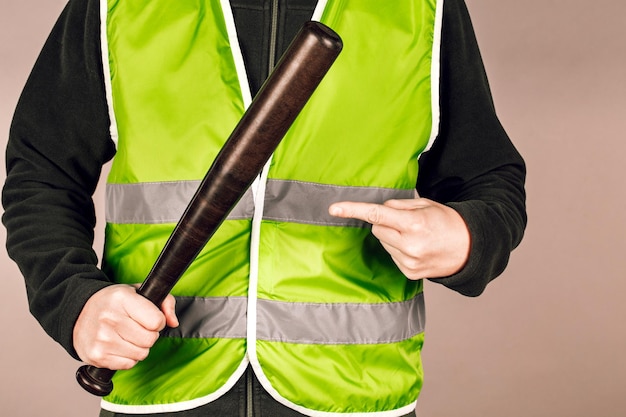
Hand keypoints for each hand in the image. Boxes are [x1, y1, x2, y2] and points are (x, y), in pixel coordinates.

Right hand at [73, 284, 178, 369]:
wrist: (78, 313)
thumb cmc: (114, 302)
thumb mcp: (139, 292)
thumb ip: (164, 302)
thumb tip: (173, 322)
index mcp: (122, 299)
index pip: (156, 321)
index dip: (158, 321)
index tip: (150, 318)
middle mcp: (110, 318)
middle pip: (150, 339)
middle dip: (149, 335)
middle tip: (137, 328)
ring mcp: (102, 339)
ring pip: (141, 354)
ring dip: (139, 347)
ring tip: (127, 336)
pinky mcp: (97, 356)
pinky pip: (128, 364)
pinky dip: (128, 358)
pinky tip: (119, 345)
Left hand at [329, 198, 470, 279]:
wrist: (469, 249)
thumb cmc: (446, 222)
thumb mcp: (425, 205)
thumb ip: (399, 206)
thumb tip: (378, 211)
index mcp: (414, 224)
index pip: (377, 215)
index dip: (353, 210)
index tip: (334, 208)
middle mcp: (410, 245)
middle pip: (376, 229)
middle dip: (385, 223)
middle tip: (405, 222)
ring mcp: (409, 262)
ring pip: (383, 242)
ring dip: (392, 237)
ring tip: (415, 236)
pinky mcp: (408, 273)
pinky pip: (390, 255)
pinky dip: (397, 249)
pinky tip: (415, 248)